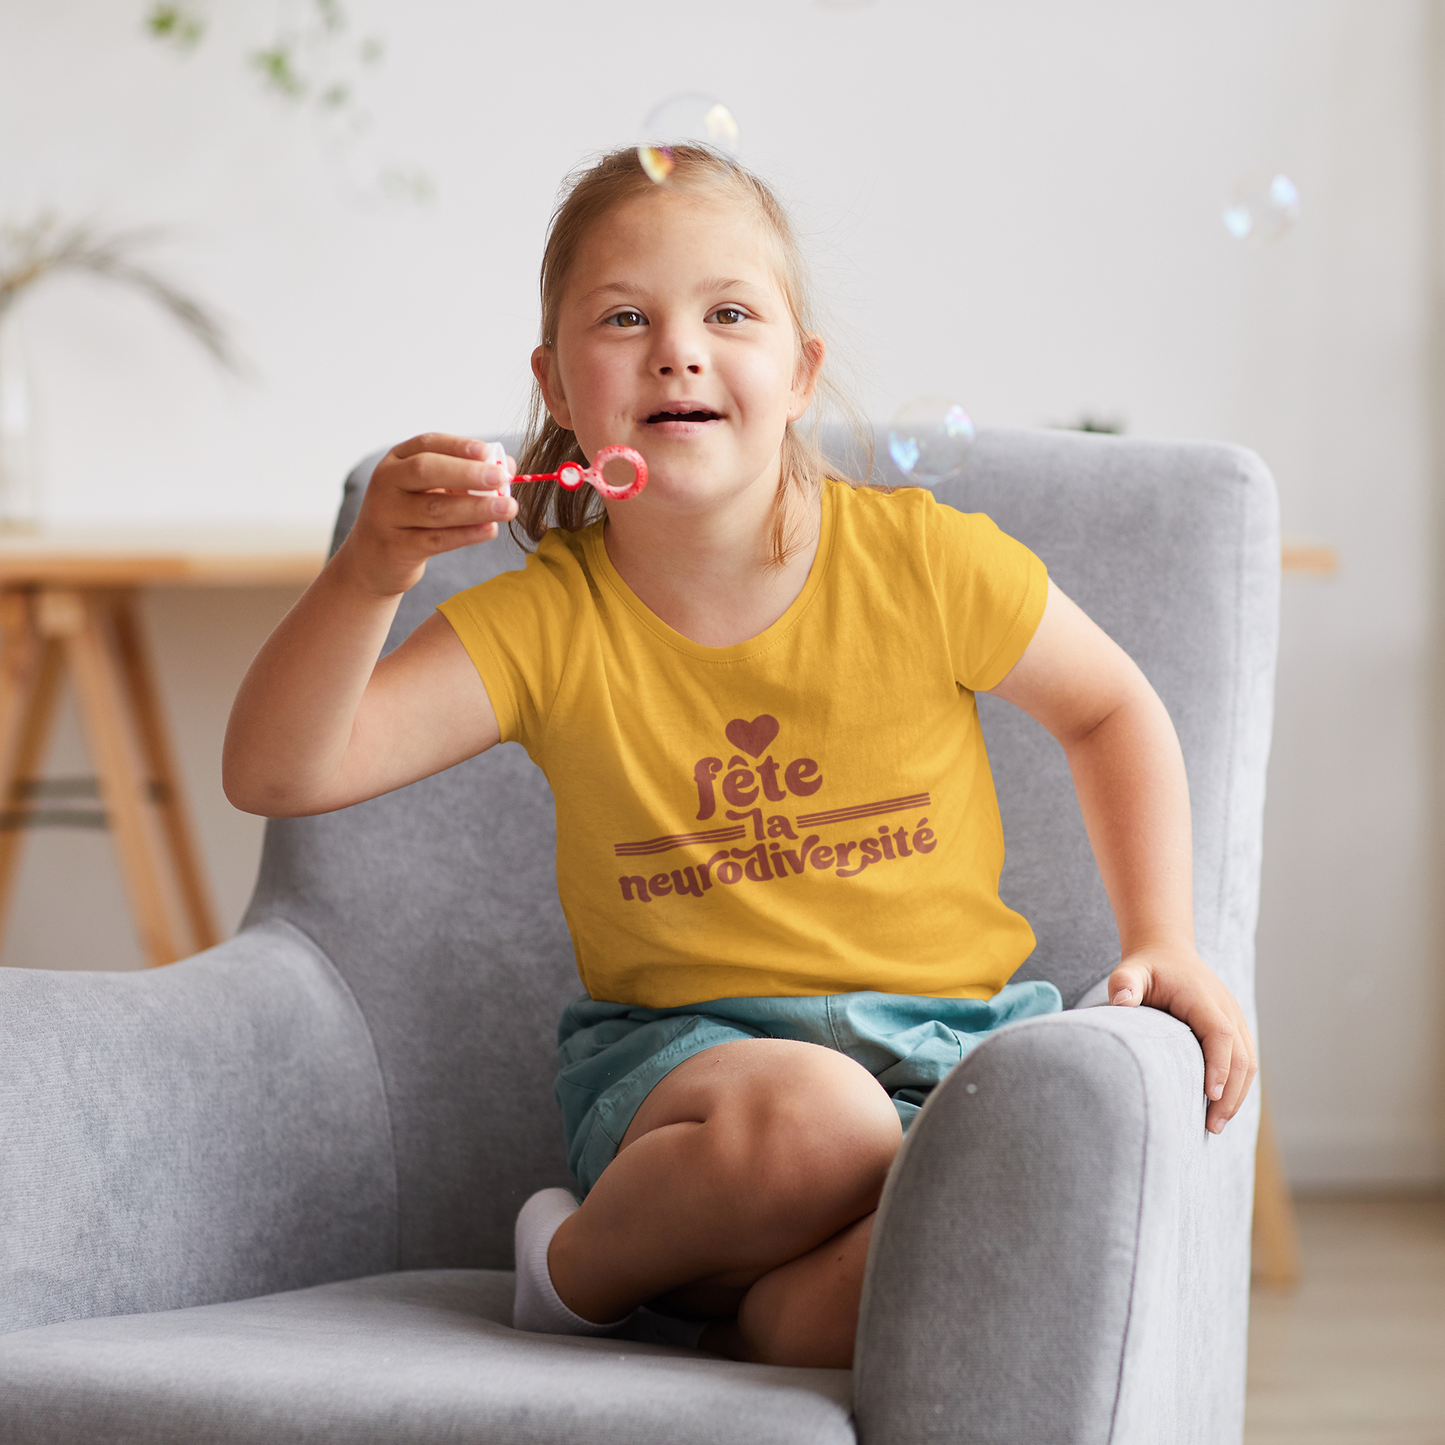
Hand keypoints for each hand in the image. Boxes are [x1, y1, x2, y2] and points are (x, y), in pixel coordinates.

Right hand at [337, 433, 517, 596]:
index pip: (427, 444)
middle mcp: (387, 483)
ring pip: (435, 509)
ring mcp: (387, 516)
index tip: (486, 451)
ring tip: (508, 508)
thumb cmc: (412, 515)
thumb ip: (467, 476)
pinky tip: (490, 530)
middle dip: (467, 473)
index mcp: (397, 461)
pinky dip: (466, 534)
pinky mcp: (397, 548)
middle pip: (426, 471)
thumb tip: (508, 466)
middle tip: (501, 478)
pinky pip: (436, 540)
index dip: (457, 446)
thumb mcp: (432, 490)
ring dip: (476, 508)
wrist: (373, 559)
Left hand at [1107, 945, 1257, 1134]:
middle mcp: (1226, 1008)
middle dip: (1231, 1094)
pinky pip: (1244, 1060)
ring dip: (1237, 1095)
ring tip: (1216, 1126)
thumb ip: (1124, 983)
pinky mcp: (1234, 1029)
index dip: (1219, 1065)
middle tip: (1212, 1127)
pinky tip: (1220, 1108)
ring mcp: (1234, 1019)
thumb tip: (1121, 1002)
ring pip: (1248, 1062)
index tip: (1210, 1095)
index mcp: (1204, 997)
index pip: (1220, 1034)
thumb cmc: (1147, 967)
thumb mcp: (1131, 971)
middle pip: (1242, 1055)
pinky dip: (1237, 1086)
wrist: (1167, 951)